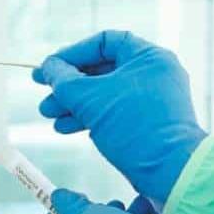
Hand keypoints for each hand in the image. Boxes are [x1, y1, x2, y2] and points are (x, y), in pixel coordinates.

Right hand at [32, 30, 206, 203]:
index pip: (103, 42)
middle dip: (67, 84)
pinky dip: (87, 118)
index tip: (49, 67)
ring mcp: (149, 100)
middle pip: (100, 70)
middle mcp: (151, 74)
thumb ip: (63, 79)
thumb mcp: (90, 98)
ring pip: (102, 94)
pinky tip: (64, 128)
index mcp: (148, 57)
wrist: (170, 171)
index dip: (72, 53)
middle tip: (43, 93)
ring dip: (72, 103)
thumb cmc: (135, 127)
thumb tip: (47, 67)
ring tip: (48, 114)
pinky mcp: (145, 124)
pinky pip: (111, 113)